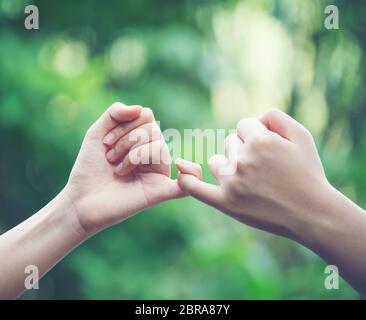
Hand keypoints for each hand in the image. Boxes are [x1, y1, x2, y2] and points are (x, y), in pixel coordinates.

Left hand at [64, 102, 182, 235]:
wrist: (80, 200)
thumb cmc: (89, 168)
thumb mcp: (97, 133)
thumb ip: (115, 113)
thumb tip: (141, 109)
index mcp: (141, 140)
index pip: (147, 116)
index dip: (127, 123)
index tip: (105, 141)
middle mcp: (153, 155)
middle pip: (154, 130)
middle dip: (127, 140)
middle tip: (110, 158)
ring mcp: (158, 173)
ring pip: (159, 147)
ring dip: (132, 155)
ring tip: (117, 171)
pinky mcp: (159, 192)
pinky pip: (185, 186)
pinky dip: (191, 175)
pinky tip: (182, 168)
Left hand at [176, 109, 332, 240]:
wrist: (312, 214)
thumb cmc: (308, 174)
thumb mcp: (302, 136)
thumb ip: (276, 117)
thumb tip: (255, 118)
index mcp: (259, 141)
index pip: (243, 125)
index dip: (255, 134)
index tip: (268, 149)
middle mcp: (242, 159)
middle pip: (229, 142)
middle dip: (243, 149)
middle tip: (264, 168)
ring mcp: (231, 182)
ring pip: (217, 162)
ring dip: (229, 165)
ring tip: (251, 180)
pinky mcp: (225, 202)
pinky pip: (196, 188)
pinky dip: (187, 181)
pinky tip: (181, 173)